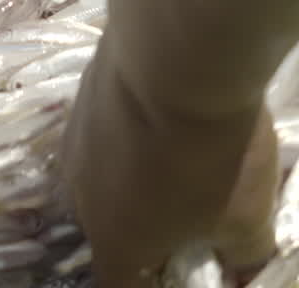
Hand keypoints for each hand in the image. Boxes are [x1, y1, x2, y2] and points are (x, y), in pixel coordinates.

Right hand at [62, 56, 278, 286]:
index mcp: (115, 240)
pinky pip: (102, 132)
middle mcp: (80, 197)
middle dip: (143, 228)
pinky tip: (160, 113)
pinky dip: (127, 133)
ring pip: (102, 175)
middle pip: (109, 228)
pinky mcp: (79, 99)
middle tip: (188, 211)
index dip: (148, 286)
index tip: (179, 270)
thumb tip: (242, 269)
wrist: (171, 56)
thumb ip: (244, 255)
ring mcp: (73, 143)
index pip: (119, 286)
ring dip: (132, 176)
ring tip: (174, 156)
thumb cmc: (209, 154)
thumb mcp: (248, 217)